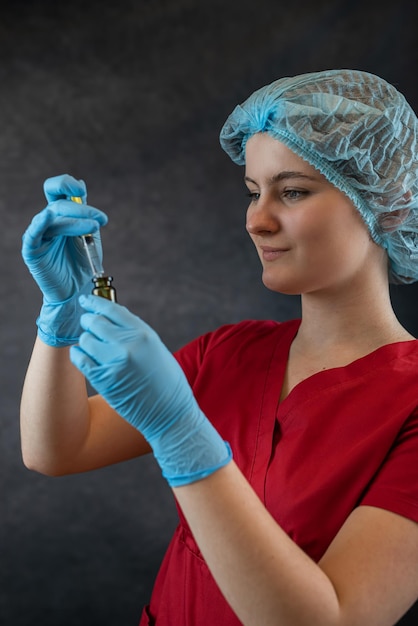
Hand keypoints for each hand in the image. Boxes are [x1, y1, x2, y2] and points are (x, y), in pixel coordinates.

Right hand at [22, 174, 107, 304]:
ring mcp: (38, 234)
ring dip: (76, 220)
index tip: (83, 192)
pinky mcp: (32, 249)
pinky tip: (48, 218)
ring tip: (95, 227)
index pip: (57, 189)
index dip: (68, 184)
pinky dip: (40, 223)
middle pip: (57, 201)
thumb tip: (81, 184)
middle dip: (81, 208)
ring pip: (53, 215)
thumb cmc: (82, 263)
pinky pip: (33, 233)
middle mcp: (47, 221)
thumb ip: (85, 213)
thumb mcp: (89, 234)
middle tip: (100, 219)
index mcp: (60, 215)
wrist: (77, 289)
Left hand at [70, 295, 231, 485]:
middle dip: (89, 321)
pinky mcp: (103, 380)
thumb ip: (135, 333)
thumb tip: (112, 320)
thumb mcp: (156, 348)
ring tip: (92, 346)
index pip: (112, 309)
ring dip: (86, 340)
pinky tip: (84, 356)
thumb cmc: (167, 382)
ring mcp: (113, 362)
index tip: (86, 301)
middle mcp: (127, 345)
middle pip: (94, 322)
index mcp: (144, 334)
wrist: (170, 414)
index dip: (95, 302)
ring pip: (85, 339)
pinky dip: (79, 355)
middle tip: (88, 324)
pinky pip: (80, 359)